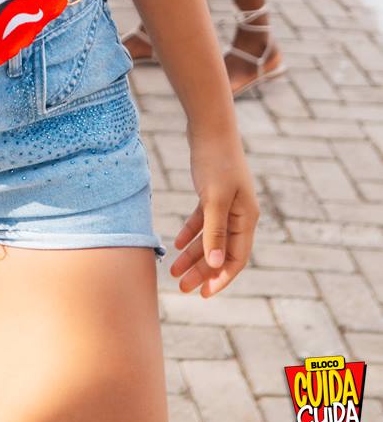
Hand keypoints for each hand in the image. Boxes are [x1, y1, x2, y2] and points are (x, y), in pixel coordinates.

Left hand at [171, 127, 258, 297]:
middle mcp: (239, 214)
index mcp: (246, 218)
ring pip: (209, 238)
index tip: (204, 294)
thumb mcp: (214, 198)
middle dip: (202, 271)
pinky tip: (176, 244)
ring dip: (193, 255)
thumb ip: (215, 231)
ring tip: (174, 272)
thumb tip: (217, 264)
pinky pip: (202, 221)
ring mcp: (226, 204)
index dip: (221, 278)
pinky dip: (190, 233)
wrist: (209, 126)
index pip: (236, 258)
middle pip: (221, 251)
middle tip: (182, 288)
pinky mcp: (212, 193)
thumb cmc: (215, 161)